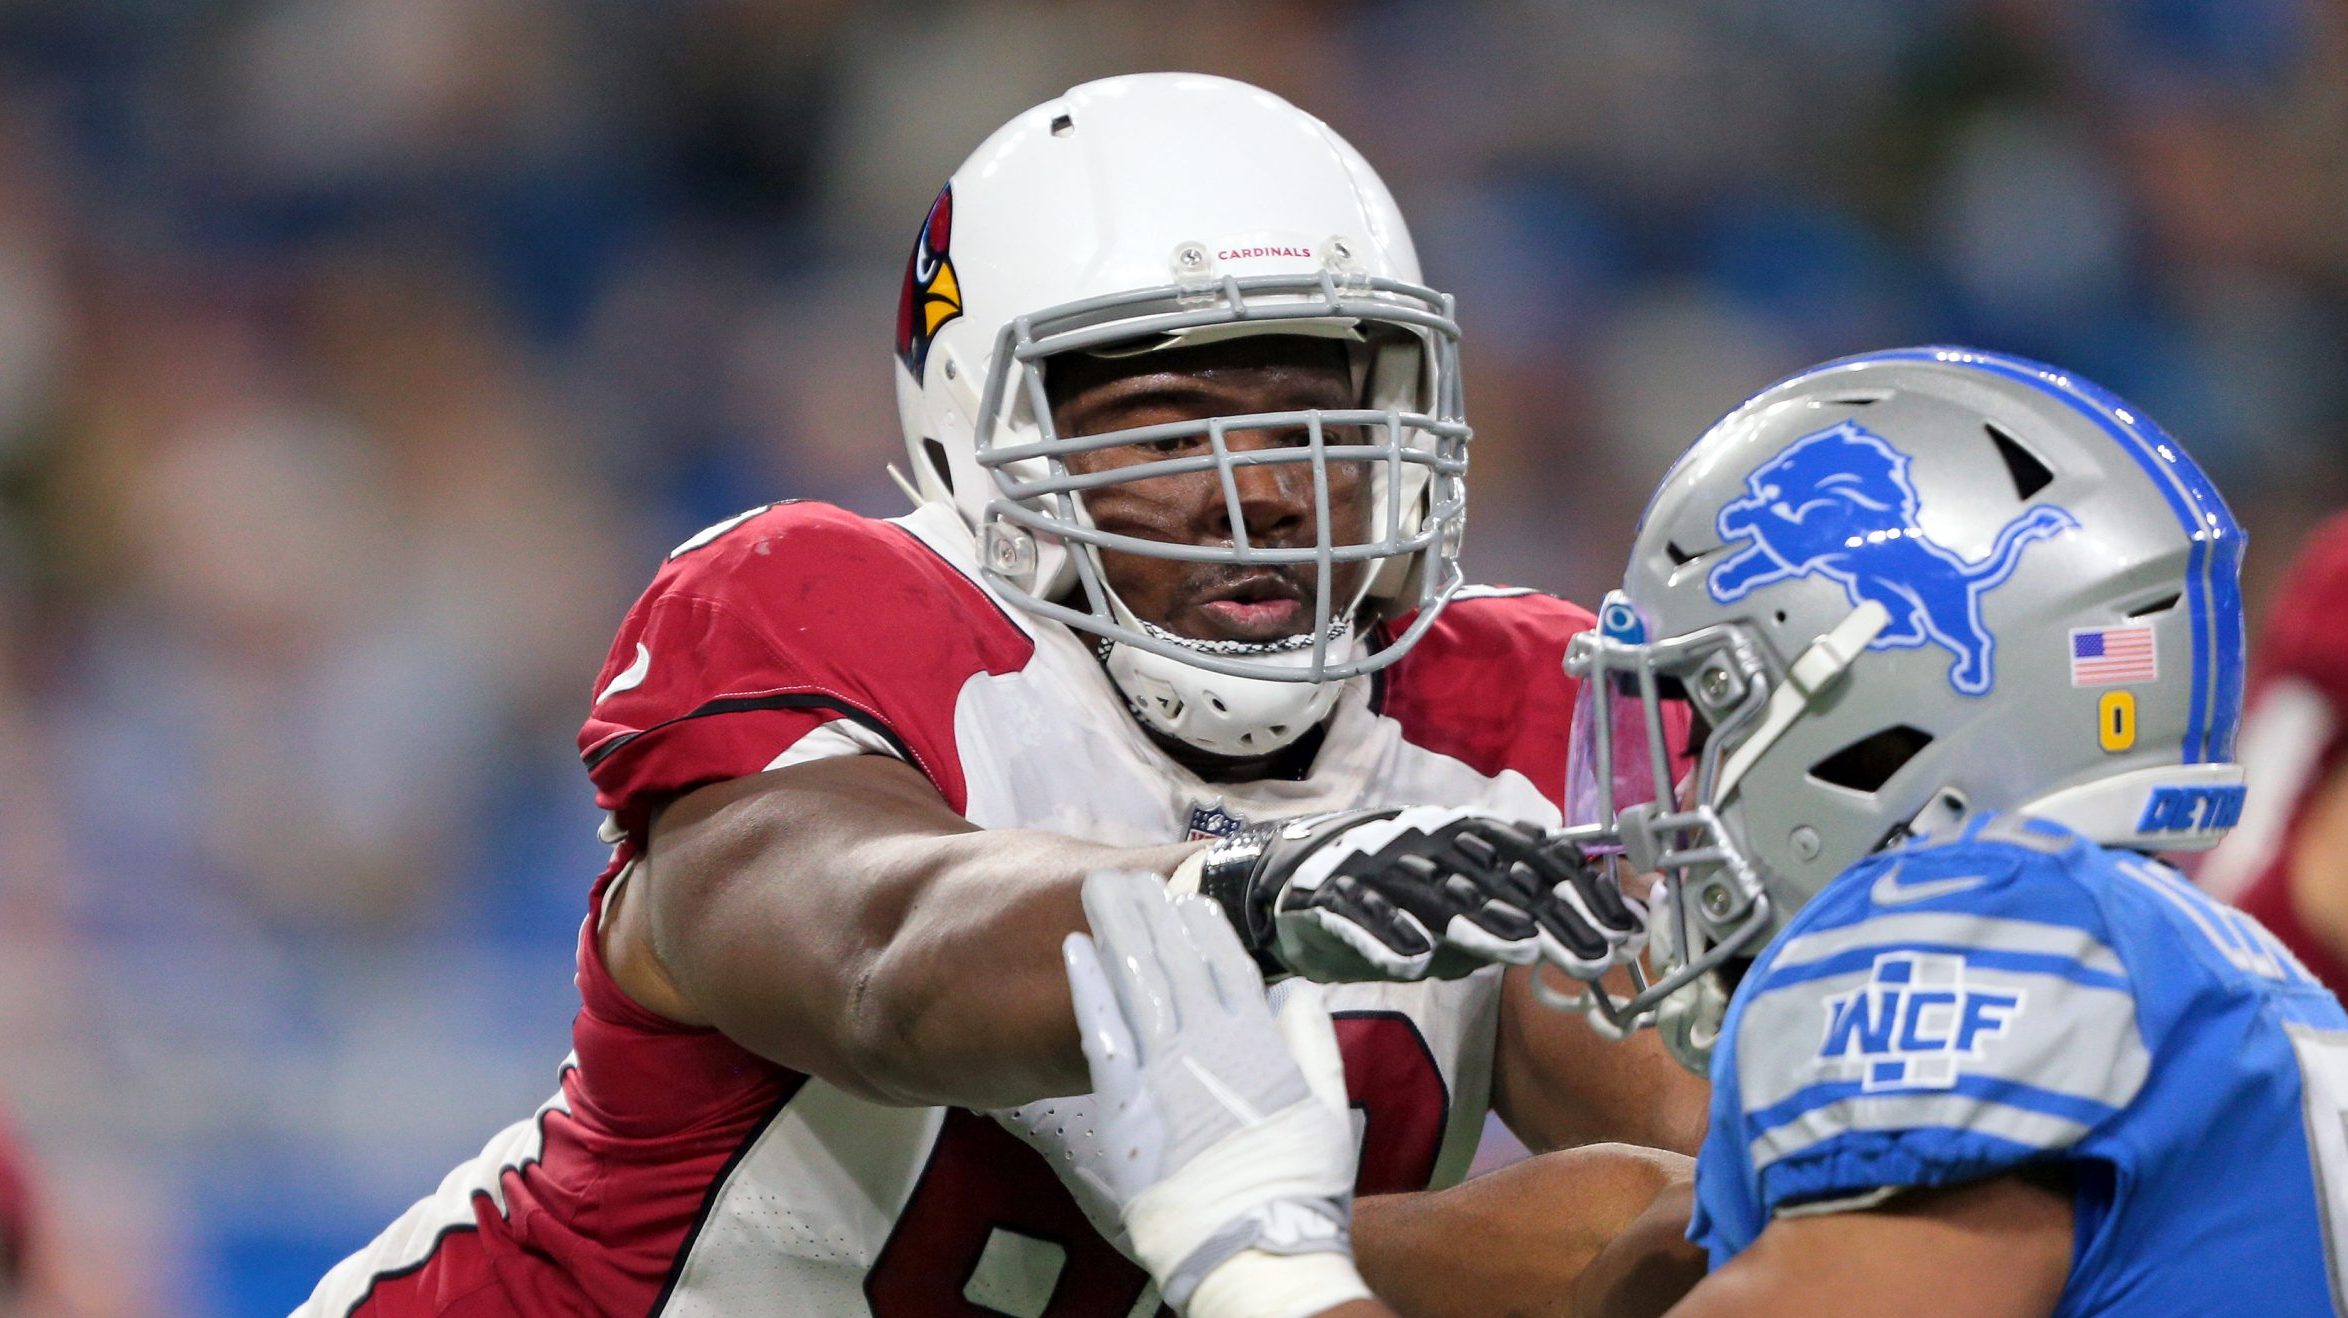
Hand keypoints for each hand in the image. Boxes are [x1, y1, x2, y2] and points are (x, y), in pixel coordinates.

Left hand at [1061, 871, 1371, 1315]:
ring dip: (1117, 930)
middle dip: (1150, 910)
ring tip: (1100, 891)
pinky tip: (1075, 950)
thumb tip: (1298, 989)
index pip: (1226, 962)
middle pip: (1172, 958)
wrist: (1250, 1246)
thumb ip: (1313, 1041)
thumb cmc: (1294, 1185)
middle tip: (1126, 874)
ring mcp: (1161, 1067)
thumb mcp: (1327, 1107)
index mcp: (1258, 1039)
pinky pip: (1100, 1028)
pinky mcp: (1123, 1100)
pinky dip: (1088, 985)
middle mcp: (1207, 1041)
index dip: (1204, 922)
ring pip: (1135, 980)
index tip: (1187, 892)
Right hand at [1189, 806, 1645, 982]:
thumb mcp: (1461, 900)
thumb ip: (1515, 912)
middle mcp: (1429, 844)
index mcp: (1465, 838)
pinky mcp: (1331, 896)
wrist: (1292, 882)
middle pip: (1499, 881)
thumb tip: (1591, 936)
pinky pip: (1362, 915)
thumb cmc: (1393, 897)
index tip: (1626, 935)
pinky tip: (1414, 962)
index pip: (1537, 860)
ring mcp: (1379, 867)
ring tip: (1520, 948)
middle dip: (1551, 918)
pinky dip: (1388, 935)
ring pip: (1436, 895)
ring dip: (1479, 922)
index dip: (1583, 895)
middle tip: (1595, 956)